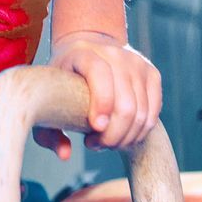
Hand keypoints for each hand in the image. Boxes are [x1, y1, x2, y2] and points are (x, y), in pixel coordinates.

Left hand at [33, 30, 162, 157]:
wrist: (88, 46)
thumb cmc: (64, 79)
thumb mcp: (48, 98)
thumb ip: (48, 131)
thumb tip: (65, 154)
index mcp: (84, 52)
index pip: (100, 75)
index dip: (101, 105)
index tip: (95, 128)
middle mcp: (114, 53)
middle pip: (125, 104)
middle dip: (113, 135)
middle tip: (96, 144)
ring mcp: (136, 63)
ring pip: (141, 113)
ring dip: (126, 137)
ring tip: (107, 141)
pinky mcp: (152, 73)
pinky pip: (153, 112)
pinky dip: (140, 131)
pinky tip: (124, 135)